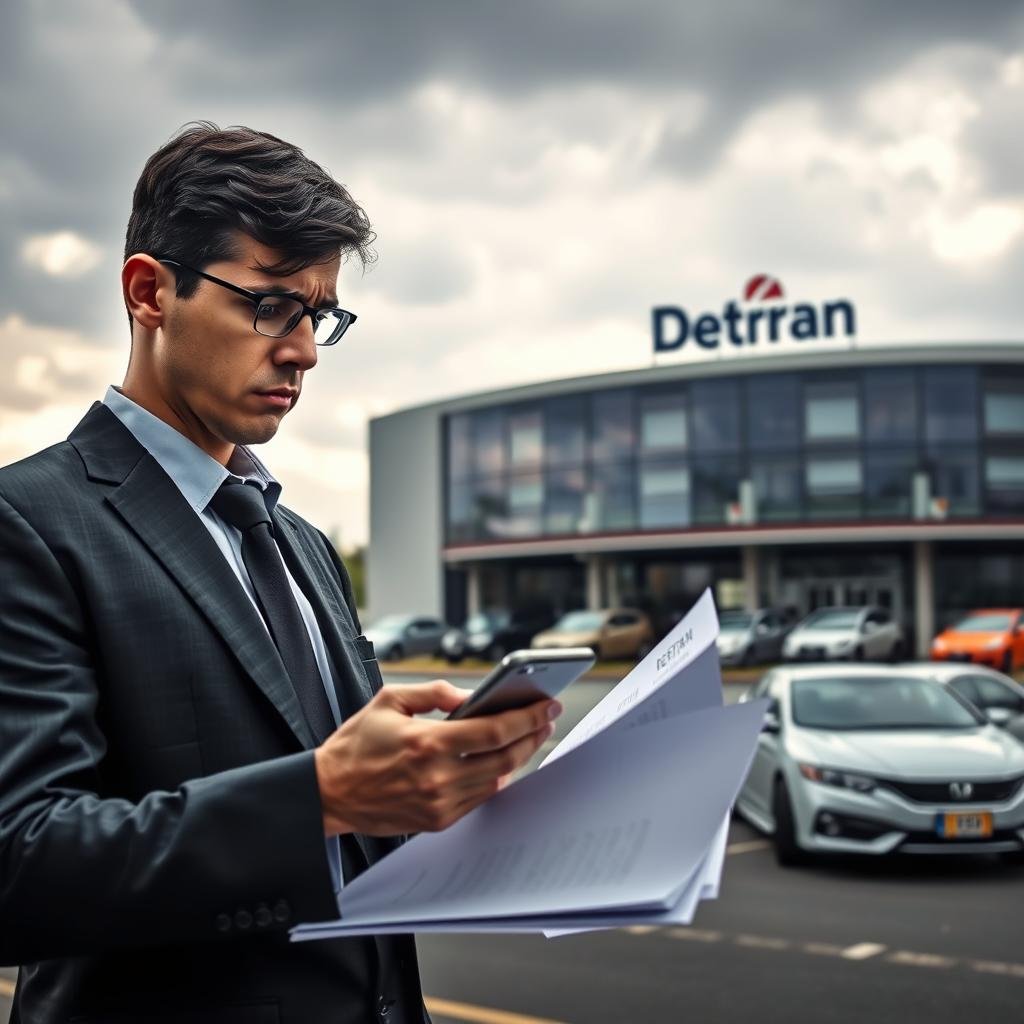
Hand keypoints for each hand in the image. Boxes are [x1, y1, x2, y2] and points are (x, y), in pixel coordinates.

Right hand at [314, 680, 560, 835]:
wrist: (329, 793)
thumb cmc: (356, 744)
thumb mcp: (390, 700)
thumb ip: (434, 692)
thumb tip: (470, 695)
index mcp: (427, 742)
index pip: (494, 730)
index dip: (526, 717)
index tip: (546, 705)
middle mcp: (438, 776)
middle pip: (505, 758)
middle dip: (532, 736)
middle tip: (546, 719)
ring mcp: (439, 803)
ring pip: (496, 779)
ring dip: (518, 758)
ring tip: (529, 737)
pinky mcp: (436, 820)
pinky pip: (479, 799)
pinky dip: (494, 779)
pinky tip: (500, 763)